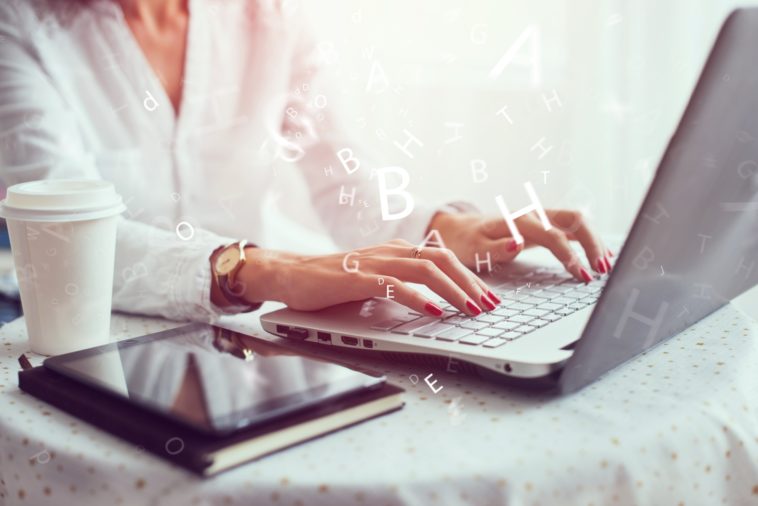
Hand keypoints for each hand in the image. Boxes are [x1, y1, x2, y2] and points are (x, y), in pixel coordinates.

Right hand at [237, 240, 500, 315]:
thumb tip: (432, 304)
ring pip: (424, 269)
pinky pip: (393, 285)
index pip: (442, 258)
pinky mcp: (356, 279)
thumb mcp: (373, 281)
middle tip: (490, 306)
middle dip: (471, 283)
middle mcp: (389, 252)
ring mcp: (373, 263)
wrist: (289, 274)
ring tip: (471, 310)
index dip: (470, 276)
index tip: (489, 297)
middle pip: (442, 259)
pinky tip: (433, 312)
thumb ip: (400, 285)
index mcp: (396, 252)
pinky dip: (417, 298)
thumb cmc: (330, 281)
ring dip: (453, 290)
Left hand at [430, 210, 612, 281]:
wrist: (457, 229)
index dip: (570, 255)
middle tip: (602, 270)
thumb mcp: (474, 248)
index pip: (553, 236)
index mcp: (518, 221)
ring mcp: (540, 218)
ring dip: (594, 240)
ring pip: (577, 221)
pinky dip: (588, 240)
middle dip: (592, 244)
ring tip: (607, 265)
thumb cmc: (465, 241)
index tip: (582, 275)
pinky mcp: (543, 224)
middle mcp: (533, 215)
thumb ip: (496, 248)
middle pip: (574, 220)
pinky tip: (600, 256)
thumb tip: (518, 244)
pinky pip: (572, 227)